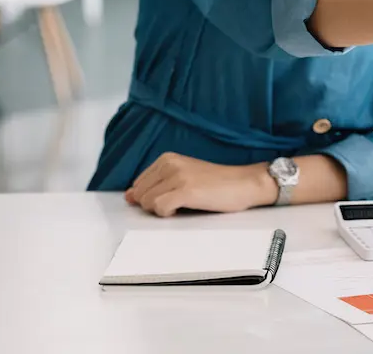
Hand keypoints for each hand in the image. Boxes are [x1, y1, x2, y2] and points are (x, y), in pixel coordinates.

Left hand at [124, 153, 276, 216]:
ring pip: (148, 203)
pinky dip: (168, 213)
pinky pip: (160, 209)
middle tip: (179, 202)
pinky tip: (184, 208)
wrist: (244, 183)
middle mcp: (170, 164)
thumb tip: (129, 196)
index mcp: (167, 158)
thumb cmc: (217, 183)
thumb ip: (156, 184)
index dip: (150, 197)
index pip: (137, 184)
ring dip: (163, 210)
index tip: (171, 198)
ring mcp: (177, 176)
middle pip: (140, 195)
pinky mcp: (186, 190)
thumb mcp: (183, 176)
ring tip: (184, 203)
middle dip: (154, 204)